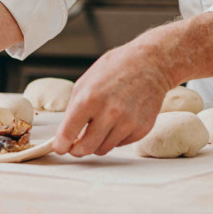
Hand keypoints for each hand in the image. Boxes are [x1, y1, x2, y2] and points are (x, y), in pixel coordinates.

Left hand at [52, 42, 173, 156]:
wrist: (151, 63)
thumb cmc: (117, 68)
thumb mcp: (86, 81)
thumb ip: (74, 109)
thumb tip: (67, 134)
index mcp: (89, 99)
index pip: (67, 135)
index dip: (61, 145)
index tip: (60, 147)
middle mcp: (109, 113)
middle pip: (85, 149)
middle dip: (77, 150)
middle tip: (76, 145)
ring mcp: (127, 122)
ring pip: (103, 149)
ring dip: (98, 142)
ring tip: (101, 124)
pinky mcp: (142, 129)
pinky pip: (121, 143)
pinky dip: (116, 136)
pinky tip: (119, 119)